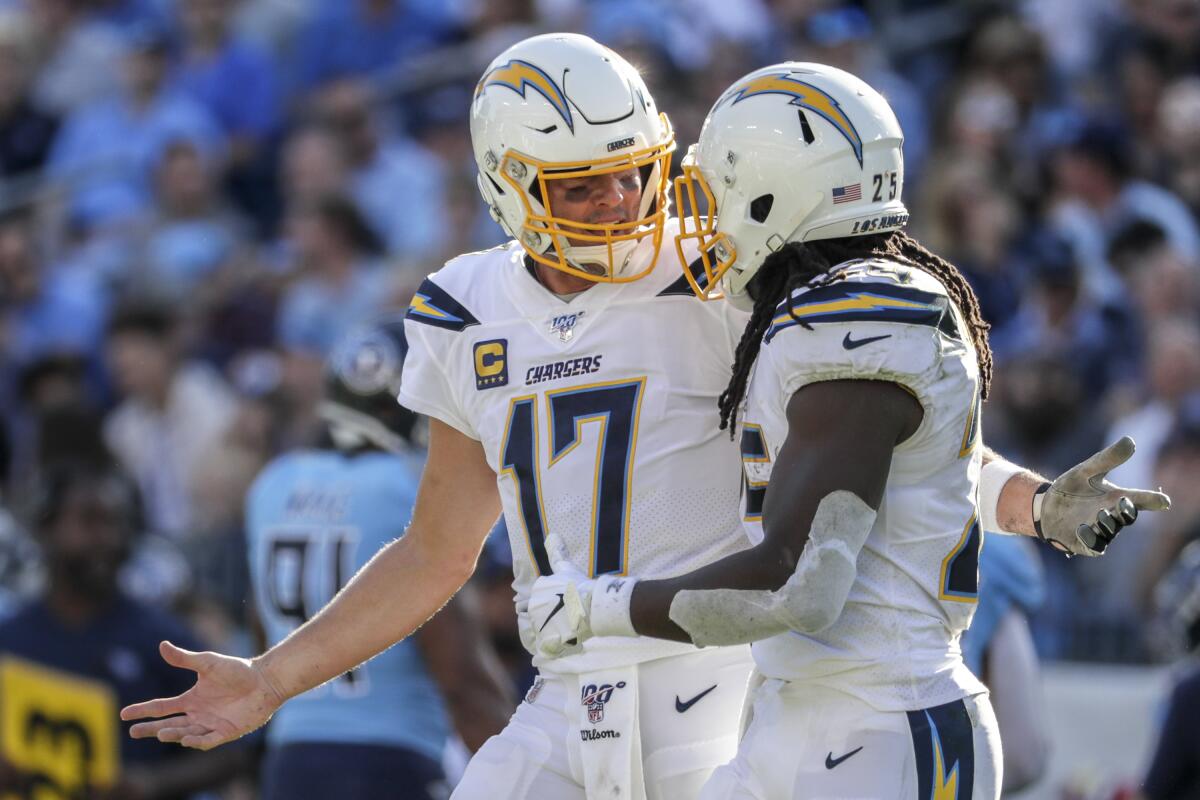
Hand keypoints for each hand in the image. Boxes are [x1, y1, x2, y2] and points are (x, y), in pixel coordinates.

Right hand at [120, 641, 285, 749]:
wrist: (265, 680)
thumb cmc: (238, 670)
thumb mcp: (208, 662)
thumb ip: (184, 658)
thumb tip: (162, 645)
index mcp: (191, 699)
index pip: (161, 707)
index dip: (143, 711)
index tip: (124, 714)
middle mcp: (198, 714)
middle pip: (169, 724)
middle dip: (151, 729)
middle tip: (133, 732)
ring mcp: (211, 724)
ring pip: (186, 733)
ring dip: (173, 734)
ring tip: (160, 732)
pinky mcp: (226, 732)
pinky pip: (208, 740)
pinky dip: (197, 741)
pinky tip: (186, 739)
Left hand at [527, 536, 594, 657]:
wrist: (595, 604)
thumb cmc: (581, 585)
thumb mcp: (567, 567)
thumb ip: (557, 552)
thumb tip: (552, 535)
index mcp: (536, 590)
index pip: (535, 603)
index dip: (548, 607)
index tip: (563, 607)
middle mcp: (533, 607)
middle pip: (536, 619)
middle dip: (547, 621)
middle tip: (565, 619)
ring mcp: (539, 625)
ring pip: (539, 633)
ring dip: (548, 633)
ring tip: (563, 630)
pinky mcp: (547, 640)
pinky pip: (542, 647)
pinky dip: (549, 647)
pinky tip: (559, 642)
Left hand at [1038, 436, 1171, 555]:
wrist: (1045, 506)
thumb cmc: (1072, 488)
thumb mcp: (1087, 471)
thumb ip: (1108, 458)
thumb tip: (1130, 440)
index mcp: (1117, 499)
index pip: (1140, 500)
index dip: (1152, 500)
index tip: (1164, 501)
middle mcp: (1112, 516)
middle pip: (1127, 516)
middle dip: (1128, 511)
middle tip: (1125, 501)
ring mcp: (1100, 531)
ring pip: (1110, 531)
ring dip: (1107, 523)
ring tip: (1100, 513)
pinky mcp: (1085, 543)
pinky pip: (1094, 545)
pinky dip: (1090, 538)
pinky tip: (1082, 528)